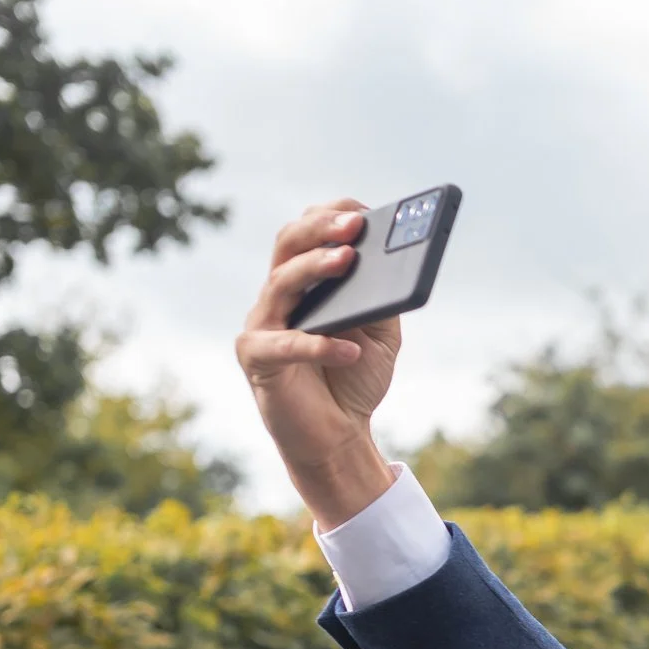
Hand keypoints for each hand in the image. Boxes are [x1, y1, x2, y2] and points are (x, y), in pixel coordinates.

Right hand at [235, 201, 403, 527]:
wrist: (336, 438)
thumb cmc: (354, 380)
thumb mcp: (380, 335)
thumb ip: (382, 301)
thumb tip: (392, 265)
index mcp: (304, 283)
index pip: (307, 234)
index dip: (331, 216)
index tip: (364, 210)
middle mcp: (277, 296)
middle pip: (287, 246)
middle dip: (320, 229)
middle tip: (355, 224)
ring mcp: (262, 325)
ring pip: (281, 282)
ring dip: (315, 268)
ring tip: (349, 259)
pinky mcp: (256, 359)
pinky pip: (286, 345)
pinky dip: (319, 345)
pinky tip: (350, 350)